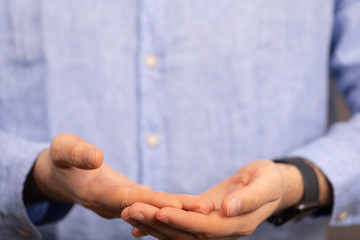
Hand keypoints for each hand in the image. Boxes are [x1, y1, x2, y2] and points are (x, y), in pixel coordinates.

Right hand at [23, 133, 210, 218]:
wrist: (60, 174)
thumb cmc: (60, 158)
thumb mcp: (62, 149)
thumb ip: (76, 153)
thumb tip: (95, 157)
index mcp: (94, 193)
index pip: (126, 200)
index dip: (151, 203)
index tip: (175, 205)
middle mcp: (111, 204)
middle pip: (147, 209)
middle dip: (175, 210)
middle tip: (205, 210)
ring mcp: (121, 204)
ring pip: (152, 209)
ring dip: (179, 210)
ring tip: (206, 208)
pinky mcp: (129, 198)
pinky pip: (151, 203)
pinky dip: (170, 205)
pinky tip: (190, 205)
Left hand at [122, 159, 304, 238]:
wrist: (267, 182)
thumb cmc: (269, 180)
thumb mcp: (266, 183)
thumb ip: (249, 197)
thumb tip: (229, 209)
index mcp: (238, 225)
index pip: (206, 227)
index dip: (183, 221)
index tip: (161, 210)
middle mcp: (221, 231)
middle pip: (185, 233)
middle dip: (158, 222)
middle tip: (131, 209)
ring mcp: (210, 227)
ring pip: (177, 231)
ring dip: (152, 223)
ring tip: (128, 211)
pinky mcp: (201, 218)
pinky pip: (178, 224)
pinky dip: (158, 225)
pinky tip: (136, 224)